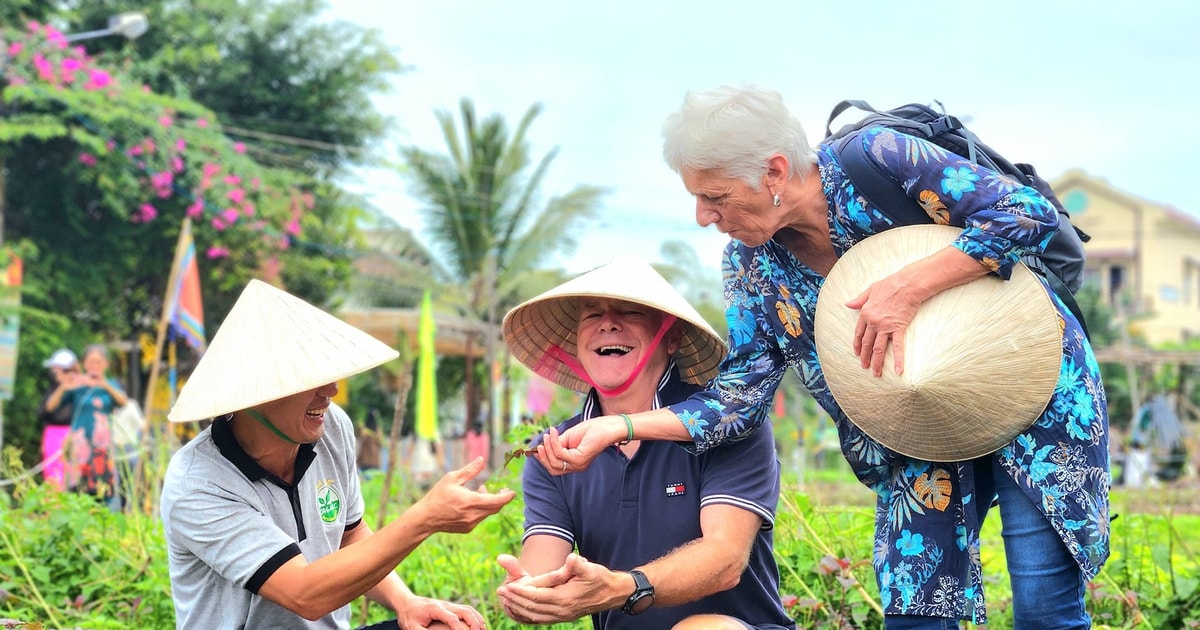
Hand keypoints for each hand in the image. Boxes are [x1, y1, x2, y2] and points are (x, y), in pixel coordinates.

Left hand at [395, 593, 484, 629]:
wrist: (406, 602)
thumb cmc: (409, 616)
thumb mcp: (411, 627)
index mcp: (435, 609)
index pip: (452, 618)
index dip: (459, 628)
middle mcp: (444, 604)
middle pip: (464, 610)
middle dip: (474, 622)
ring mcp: (448, 604)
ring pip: (468, 609)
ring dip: (477, 619)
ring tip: (483, 629)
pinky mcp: (450, 606)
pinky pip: (466, 609)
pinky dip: (475, 616)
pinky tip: (479, 624)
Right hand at [412, 457, 513, 533]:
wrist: (426, 518)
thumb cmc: (438, 496)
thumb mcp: (452, 478)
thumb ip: (469, 470)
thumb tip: (481, 459)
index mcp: (471, 501)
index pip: (496, 501)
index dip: (506, 497)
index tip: (513, 492)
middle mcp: (473, 515)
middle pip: (495, 507)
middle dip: (500, 498)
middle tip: (502, 489)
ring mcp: (471, 523)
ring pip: (488, 512)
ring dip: (489, 502)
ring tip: (480, 491)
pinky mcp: (468, 528)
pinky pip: (480, 518)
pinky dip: (481, 509)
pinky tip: (472, 502)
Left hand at [496, 554, 618, 622]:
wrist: (612, 594)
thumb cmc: (599, 578)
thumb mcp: (590, 569)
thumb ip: (578, 565)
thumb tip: (572, 559)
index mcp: (565, 598)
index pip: (537, 596)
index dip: (522, 591)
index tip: (508, 585)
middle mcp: (562, 610)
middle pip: (532, 607)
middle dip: (515, 600)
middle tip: (500, 591)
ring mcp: (562, 616)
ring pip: (535, 615)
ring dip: (519, 608)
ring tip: (506, 600)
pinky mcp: (563, 617)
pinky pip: (541, 619)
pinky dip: (529, 615)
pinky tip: (521, 610)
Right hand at [533, 421, 619, 475]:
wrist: (607, 426)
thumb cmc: (591, 430)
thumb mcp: (569, 437)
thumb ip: (558, 444)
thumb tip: (544, 445)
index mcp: (574, 464)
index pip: (554, 468)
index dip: (543, 459)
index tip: (536, 448)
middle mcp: (576, 467)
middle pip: (553, 469)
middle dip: (543, 457)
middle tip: (540, 442)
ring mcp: (579, 465)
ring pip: (555, 462)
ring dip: (548, 448)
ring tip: (548, 435)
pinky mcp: (580, 459)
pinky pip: (561, 454)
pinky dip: (554, 443)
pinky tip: (553, 434)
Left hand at [845, 269, 922, 376]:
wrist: (907, 284)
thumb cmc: (890, 284)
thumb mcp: (870, 289)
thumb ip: (859, 299)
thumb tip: (847, 304)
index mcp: (865, 313)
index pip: (858, 333)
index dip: (857, 344)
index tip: (856, 353)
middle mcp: (873, 322)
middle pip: (867, 344)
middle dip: (864, 357)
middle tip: (864, 367)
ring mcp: (885, 327)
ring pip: (878, 349)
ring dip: (877, 362)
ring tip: (876, 373)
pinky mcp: (898, 328)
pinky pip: (898, 347)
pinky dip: (898, 359)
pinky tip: (899, 371)